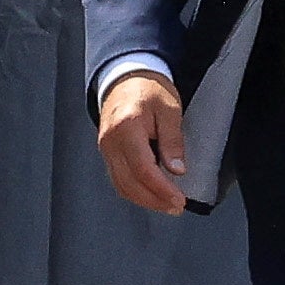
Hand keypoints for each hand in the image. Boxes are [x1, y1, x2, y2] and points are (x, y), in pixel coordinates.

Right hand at [95, 72, 188, 215]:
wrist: (126, 78)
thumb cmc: (149, 90)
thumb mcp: (169, 110)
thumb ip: (172, 140)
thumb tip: (177, 170)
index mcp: (126, 129)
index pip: (142, 169)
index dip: (161, 189)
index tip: (178, 200)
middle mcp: (110, 143)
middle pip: (129, 183)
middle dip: (153, 200)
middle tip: (176, 207)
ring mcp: (105, 149)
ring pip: (121, 185)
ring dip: (143, 199)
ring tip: (167, 205)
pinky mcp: (107, 152)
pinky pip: (118, 178)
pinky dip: (134, 190)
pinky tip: (151, 194)